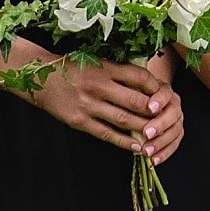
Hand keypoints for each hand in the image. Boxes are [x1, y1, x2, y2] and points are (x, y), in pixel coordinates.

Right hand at [32, 53, 180, 157]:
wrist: (42, 78)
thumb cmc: (76, 69)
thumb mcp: (99, 63)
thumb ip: (122, 73)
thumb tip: (152, 85)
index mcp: (106, 68)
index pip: (139, 77)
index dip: (156, 88)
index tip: (165, 97)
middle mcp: (98, 86)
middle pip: (135, 101)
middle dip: (154, 112)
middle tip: (167, 120)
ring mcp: (88, 105)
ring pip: (123, 120)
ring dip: (143, 130)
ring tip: (156, 137)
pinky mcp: (79, 121)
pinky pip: (106, 133)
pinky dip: (124, 141)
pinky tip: (137, 147)